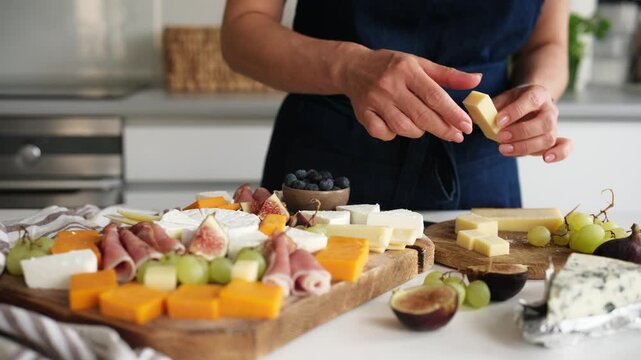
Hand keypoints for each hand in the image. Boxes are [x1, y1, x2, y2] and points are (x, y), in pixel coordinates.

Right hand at [341, 49, 481, 141]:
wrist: (353, 67)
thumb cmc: (392, 66)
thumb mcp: (419, 64)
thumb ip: (448, 76)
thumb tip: (477, 80)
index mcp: (407, 70)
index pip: (434, 96)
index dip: (452, 113)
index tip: (466, 126)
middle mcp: (390, 86)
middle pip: (421, 115)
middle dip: (442, 129)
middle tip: (457, 136)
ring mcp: (374, 101)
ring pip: (403, 127)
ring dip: (419, 131)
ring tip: (424, 125)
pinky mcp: (362, 114)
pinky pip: (383, 133)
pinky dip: (394, 134)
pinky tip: (399, 126)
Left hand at [493, 84, 571, 162]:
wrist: (532, 101)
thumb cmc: (514, 102)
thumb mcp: (503, 98)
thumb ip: (491, 107)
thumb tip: (477, 119)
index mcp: (538, 94)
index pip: (531, 100)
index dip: (515, 111)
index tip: (499, 120)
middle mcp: (549, 109)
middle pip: (543, 123)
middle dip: (520, 132)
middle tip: (500, 137)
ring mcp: (554, 125)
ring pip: (548, 138)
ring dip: (526, 146)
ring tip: (504, 149)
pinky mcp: (554, 139)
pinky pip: (564, 146)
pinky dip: (559, 154)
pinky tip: (545, 159)